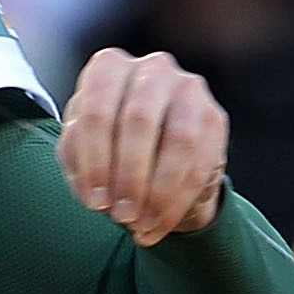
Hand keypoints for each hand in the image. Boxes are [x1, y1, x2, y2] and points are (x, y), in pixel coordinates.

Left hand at [56, 47, 228, 246]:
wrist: (152, 154)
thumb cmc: (106, 146)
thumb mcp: (80, 150)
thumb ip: (78, 161)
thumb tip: (95, 190)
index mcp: (108, 67)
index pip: (97, 111)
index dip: (94, 162)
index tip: (94, 202)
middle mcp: (151, 68)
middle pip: (139, 121)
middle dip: (129, 177)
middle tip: (120, 216)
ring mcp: (188, 88)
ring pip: (178, 141)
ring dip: (158, 192)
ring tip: (140, 226)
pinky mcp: (215, 116)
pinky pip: (201, 163)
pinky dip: (178, 201)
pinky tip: (159, 225)